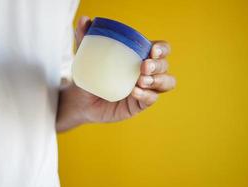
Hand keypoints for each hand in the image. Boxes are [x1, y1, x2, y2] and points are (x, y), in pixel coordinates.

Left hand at [56, 16, 175, 131]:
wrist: (81, 100)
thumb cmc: (89, 75)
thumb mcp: (85, 56)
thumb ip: (84, 37)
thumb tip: (84, 20)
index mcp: (139, 56)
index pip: (161, 49)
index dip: (162, 49)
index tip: (152, 50)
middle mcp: (146, 72)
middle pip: (165, 66)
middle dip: (158, 65)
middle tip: (144, 66)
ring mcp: (145, 89)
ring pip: (167, 83)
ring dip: (158, 80)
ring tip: (142, 80)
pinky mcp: (139, 104)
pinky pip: (151, 99)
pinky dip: (146, 95)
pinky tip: (134, 92)